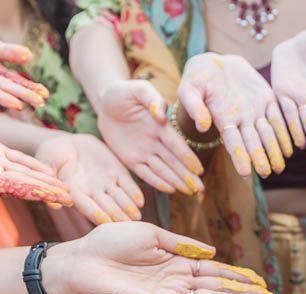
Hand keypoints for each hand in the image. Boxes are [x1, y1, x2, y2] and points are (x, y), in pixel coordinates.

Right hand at [35, 133, 144, 222]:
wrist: (66, 143)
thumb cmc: (51, 156)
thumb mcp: (46, 167)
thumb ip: (50, 184)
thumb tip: (54, 206)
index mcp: (75, 193)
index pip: (87, 207)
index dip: (96, 214)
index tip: (105, 222)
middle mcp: (93, 192)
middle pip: (107, 206)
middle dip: (117, 215)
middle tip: (128, 224)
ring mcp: (106, 183)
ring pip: (120, 198)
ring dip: (128, 208)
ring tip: (137, 216)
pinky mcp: (117, 172)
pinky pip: (127, 184)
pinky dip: (134, 193)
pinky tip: (140, 201)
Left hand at [44, 221, 273, 293]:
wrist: (79, 262)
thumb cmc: (108, 243)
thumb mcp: (148, 234)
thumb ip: (180, 244)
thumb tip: (211, 251)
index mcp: (176, 261)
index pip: (215, 270)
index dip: (238, 275)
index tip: (259, 280)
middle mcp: (178, 281)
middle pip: (220, 287)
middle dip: (246, 292)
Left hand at [96, 79, 202, 195]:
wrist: (106, 102)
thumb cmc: (124, 93)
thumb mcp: (138, 89)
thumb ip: (152, 99)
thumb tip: (161, 116)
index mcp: (161, 127)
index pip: (176, 144)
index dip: (187, 157)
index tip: (199, 169)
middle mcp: (156, 142)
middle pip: (174, 161)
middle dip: (187, 175)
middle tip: (200, 189)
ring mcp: (145, 152)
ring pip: (163, 170)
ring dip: (177, 181)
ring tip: (189, 192)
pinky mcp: (132, 160)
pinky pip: (146, 173)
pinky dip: (158, 182)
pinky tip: (170, 190)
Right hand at [178, 53, 290, 177]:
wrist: (216, 64)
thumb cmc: (198, 78)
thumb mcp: (189, 89)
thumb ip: (194, 107)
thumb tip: (202, 126)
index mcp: (223, 121)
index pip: (232, 142)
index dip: (239, 157)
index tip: (245, 172)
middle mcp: (241, 121)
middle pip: (252, 142)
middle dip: (260, 158)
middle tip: (268, 172)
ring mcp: (255, 112)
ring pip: (267, 134)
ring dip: (274, 149)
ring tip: (281, 165)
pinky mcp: (267, 101)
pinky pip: (279, 117)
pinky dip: (285, 131)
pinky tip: (292, 145)